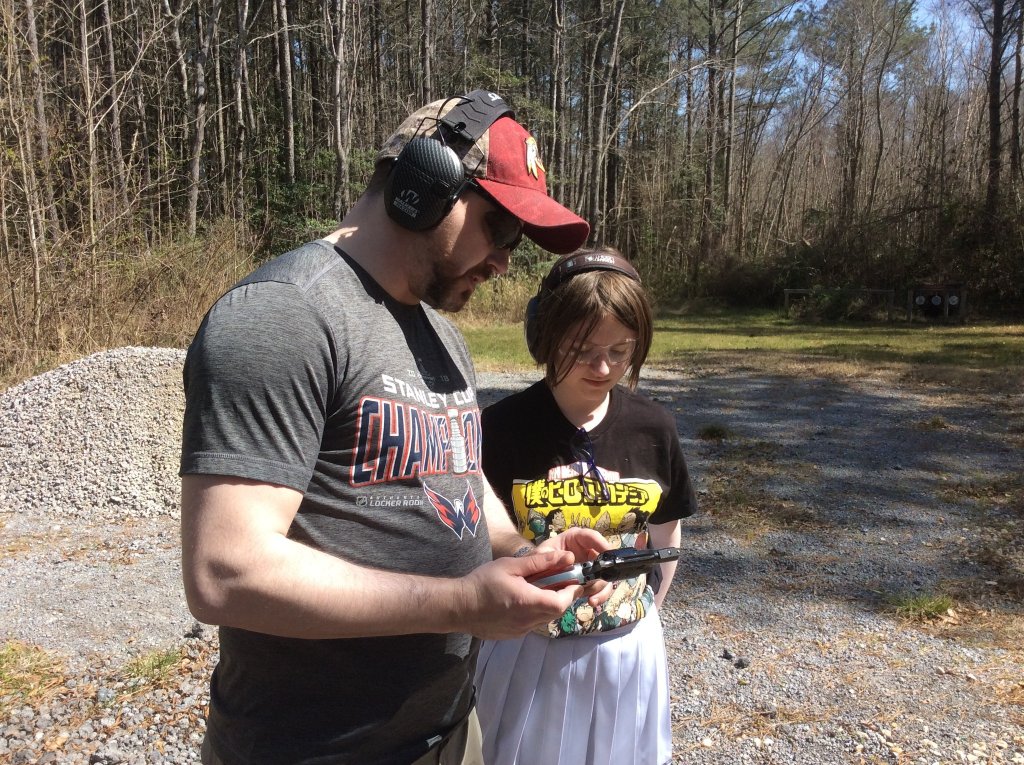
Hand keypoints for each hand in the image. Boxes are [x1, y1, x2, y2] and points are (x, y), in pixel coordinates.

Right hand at [456, 551, 588, 639]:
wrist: (459, 606)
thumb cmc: (483, 582)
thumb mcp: (511, 565)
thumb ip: (540, 562)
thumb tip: (567, 557)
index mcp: (528, 602)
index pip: (562, 603)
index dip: (571, 592)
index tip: (572, 580)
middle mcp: (527, 621)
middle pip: (557, 612)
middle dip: (563, 597)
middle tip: (558, 581)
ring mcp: (521, 631)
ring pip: (546, 619)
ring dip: (549, 605)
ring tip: (539, 588)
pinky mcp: (514, 635)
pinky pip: (533, 624)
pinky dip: (536, 612)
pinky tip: (524, 600)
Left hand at [535, 527, 614, 606]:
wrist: (531, 579)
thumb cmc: (535, 561)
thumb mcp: (539, 556)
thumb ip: (550, 556)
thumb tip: (571, 557)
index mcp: (574, 539)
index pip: (591, 536)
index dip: (601, 543)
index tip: (607, 553)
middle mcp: (585, 552)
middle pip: (603, 558)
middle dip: (603, 572)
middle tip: (596, 583)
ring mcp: (589, 568)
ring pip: (604, 575)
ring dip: (601, 588)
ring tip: (591, 599)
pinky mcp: (589, 581)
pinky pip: (600, 588)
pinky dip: (598, 595)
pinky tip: (591, 601)